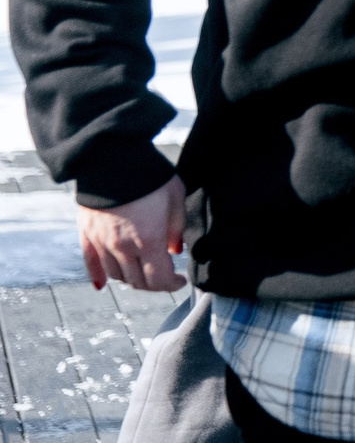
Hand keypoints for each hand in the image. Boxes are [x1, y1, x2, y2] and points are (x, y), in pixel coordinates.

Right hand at [77, 176, 186, 291]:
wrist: (114, 158)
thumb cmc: (150, 176)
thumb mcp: (175, 198)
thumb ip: (177, 228)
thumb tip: (176, 250)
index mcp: (148, 240)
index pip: (159, 279)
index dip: (172, 284)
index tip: (181, 279)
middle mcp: (122, 246)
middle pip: (137, 281)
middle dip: (154, 284)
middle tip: (164, 277)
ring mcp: (102, 241)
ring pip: (116, 275)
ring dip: (131, 279)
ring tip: (143, 272)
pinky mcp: (86, 233)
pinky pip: (90, 262)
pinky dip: (97, 275)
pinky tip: (102, 284)